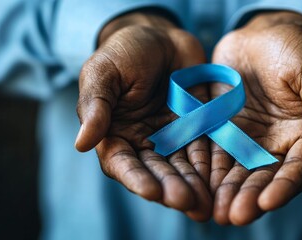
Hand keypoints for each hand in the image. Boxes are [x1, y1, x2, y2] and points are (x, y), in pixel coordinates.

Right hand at [74, 11, 211, 220]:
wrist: (160, 37)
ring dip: (193, 184)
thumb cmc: (125, 52)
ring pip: (182, 165)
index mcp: (115, 134)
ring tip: (205, 202)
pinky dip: (212, 164)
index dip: (136, 179)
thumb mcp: (103, 72)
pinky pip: (205, 147)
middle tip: (186, 201)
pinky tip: (220, 179)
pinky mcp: (197, 127)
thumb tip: (81, 143)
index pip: (123, 164)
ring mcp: (172, 136)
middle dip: (170, 187)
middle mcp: (144, 141)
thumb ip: (95, 106)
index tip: (151, 191)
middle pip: (156, 171)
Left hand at [210, 12, 301, 224]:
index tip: (268, 202)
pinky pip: (216, 154)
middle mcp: (277, 144)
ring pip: (239, 172)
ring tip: (214, 210)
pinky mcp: (224, 131)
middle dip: (250, 197)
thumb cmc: (293, 48)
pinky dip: (208, 171)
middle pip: (265, 177)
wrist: (259, 36)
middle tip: (234, 215)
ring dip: (227, 192)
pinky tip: (199, 186)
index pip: (299, 167)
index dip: (284, 186)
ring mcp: (249, 140)